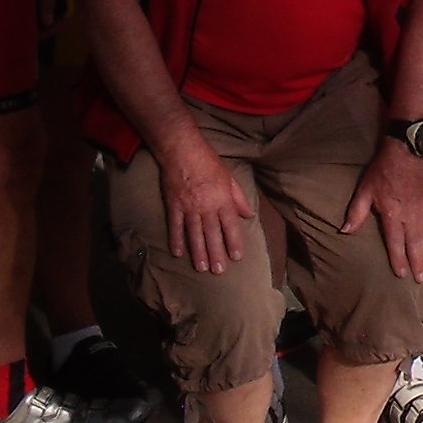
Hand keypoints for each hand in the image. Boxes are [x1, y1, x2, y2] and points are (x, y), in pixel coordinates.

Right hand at [160, 143, 261, 276]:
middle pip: (212, 234)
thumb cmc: (208, 162)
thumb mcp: (229, 177)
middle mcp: (206, 207)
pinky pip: (175, 226)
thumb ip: (238, 197)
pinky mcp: (174, 206)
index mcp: (222, 200)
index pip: (230, 225)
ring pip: (194, 234)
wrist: (181, 151)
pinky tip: (178, 253)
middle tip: (219, 271)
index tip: (236, 257)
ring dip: (198, 252)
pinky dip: (176, 240)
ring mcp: (189, 208)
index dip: (234, 242)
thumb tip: (248, 215)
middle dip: (216, 254)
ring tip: (202, 268)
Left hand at [341, 140, 422, 282]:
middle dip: (417, 263)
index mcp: (393, 214)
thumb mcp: (364, 190)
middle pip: (414, 244)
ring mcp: (422, 211)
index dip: (398, 259)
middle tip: (419, 280)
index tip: (401, 274)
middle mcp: (410, 216)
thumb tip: (345, 231)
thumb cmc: (382, 171)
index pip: (396, 242)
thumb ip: (356, 212)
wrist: (406, 153)